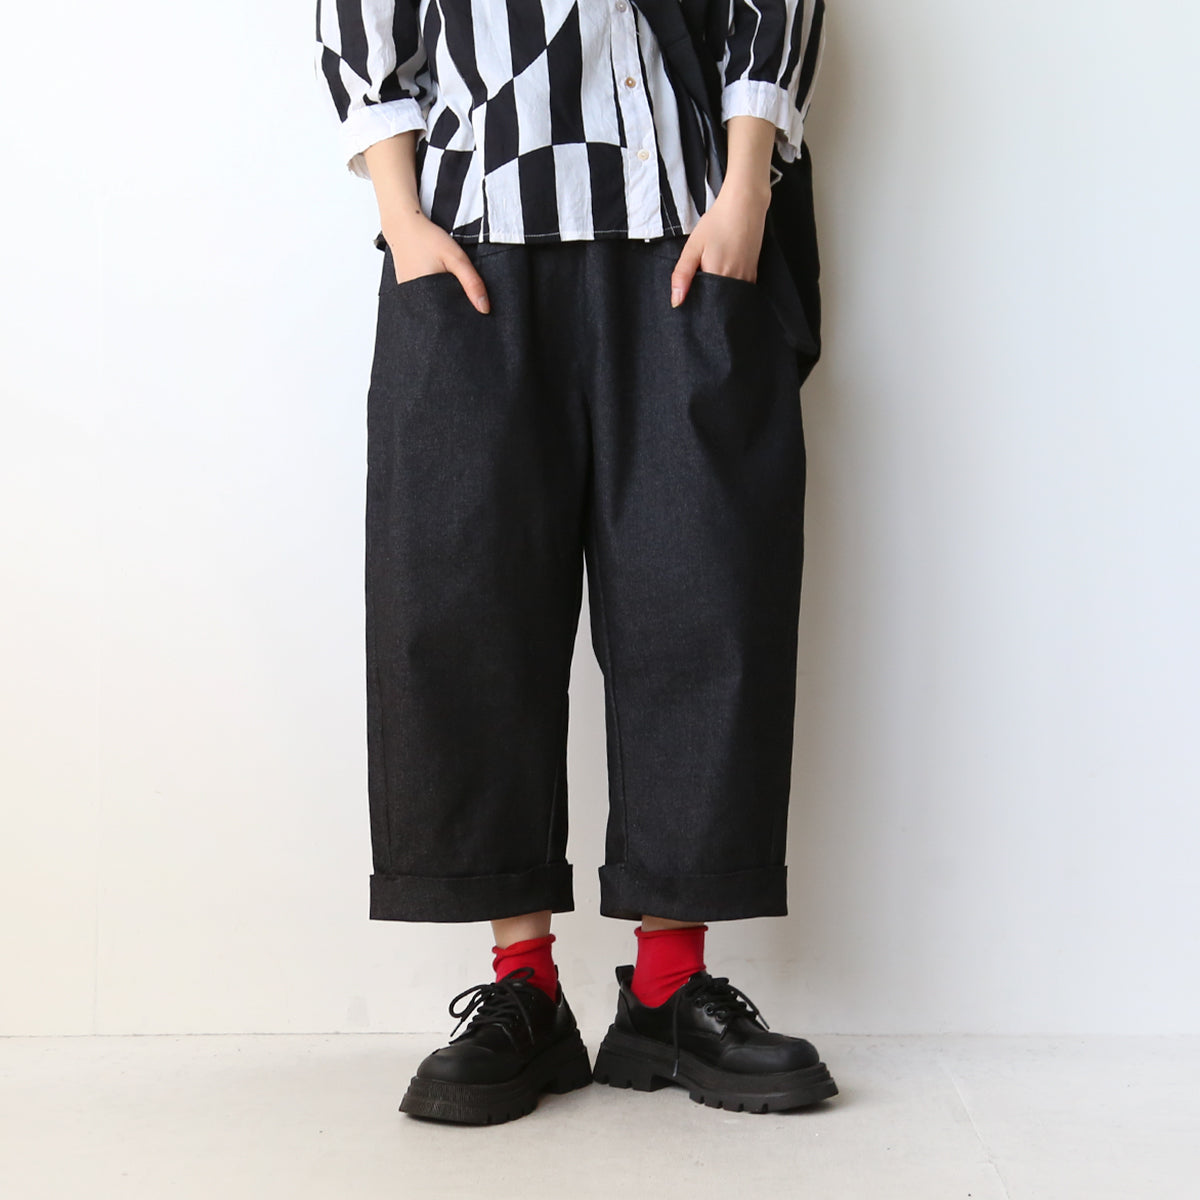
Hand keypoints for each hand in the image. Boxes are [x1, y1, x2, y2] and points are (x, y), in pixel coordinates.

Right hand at [381, 210, 490, 313]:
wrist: (404, 226)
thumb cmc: (428, 239)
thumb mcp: (456, 258)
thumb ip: (471, 282)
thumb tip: (484, 309)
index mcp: (426, 298)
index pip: (449, 319)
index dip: (462, 317)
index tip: (473, 313)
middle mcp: (415, 301)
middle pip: (441, 315)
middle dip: (455, 310)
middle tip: (462, 296)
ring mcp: (409, 297)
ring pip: (433, 307)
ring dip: (445, 302)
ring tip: (452, 289)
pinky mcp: (408, 291)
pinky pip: (426, 299)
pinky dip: (436, 295)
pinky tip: (441, 284)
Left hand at [668, 136, 773, 306]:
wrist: (744, 205)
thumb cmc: (718, 223)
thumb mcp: (693, 247)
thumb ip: (682, 275)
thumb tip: (676, 302)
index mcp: (717, 277)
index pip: (705, 305)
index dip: (697, 306)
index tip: (691, 300)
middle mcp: (735, 282)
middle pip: (719, 304)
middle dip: (708, 302)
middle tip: (701, 285)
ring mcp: (747, 278)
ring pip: (730, 298)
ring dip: (720, 295)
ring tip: (713, 278)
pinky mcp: (753, 274)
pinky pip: (740, 290)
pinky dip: (730, 288)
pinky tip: (724, 276)